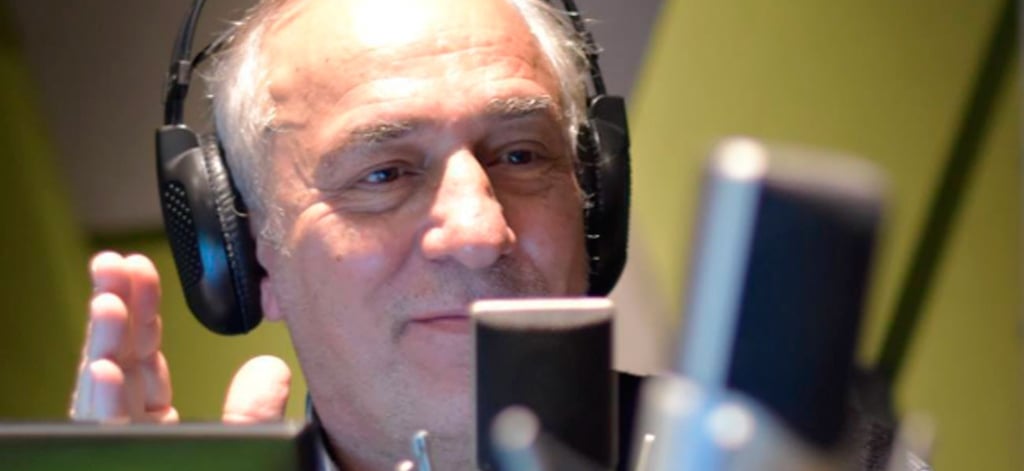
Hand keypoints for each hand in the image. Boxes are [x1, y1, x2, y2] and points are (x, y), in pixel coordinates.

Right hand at [70, 252, 290, 423]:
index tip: (141, 268)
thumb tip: (271, 368)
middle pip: (118, 357)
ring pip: (105, 387)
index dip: (144, 310)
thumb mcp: (244, 443)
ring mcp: (120, 439)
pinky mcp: (114, 456)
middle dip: (114, 306)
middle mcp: (131, 425)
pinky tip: (103, 367)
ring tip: (109, 302)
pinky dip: (101, 399)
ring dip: (104, 341)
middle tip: (113, 262)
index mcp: (156, 419)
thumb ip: (254, 408)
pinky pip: (104, 428)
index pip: (146, 354)